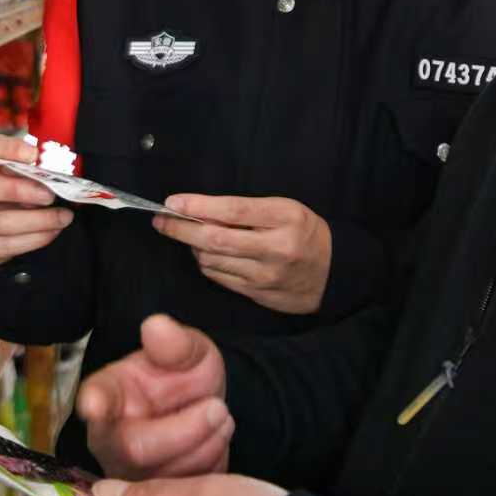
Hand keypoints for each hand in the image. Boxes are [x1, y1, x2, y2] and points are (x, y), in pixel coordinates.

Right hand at [0, 134, 72, 265]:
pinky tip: (51, 232)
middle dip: (19, 190)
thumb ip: (25, 167)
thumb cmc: (5, 189)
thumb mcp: (12, 170)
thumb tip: (48, 171)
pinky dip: (32, 239)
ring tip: (62, 217)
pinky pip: (3, 245)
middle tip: (49, 195)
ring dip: (35, 220)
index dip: (8, 149)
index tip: (33, 155)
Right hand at [79, 315, 231, 479]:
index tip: (95, 404)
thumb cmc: (181, 375)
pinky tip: (216, 438)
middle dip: (185, 430)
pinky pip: (185, 492)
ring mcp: (129, 471)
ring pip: (164, 475)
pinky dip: (212, 463)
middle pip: (136, 449)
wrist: (200, 405)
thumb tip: (156, 325)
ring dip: (205, 444)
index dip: (95, 404)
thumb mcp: (187, 350)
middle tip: (218, 407)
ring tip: (220, 417)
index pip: (96, 399)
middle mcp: (109, 437)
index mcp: (107, 393)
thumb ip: (173, 342)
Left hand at [154, 196, 332, 313]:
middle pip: (215, 238)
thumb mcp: (286, 209)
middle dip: (181, 228)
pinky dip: (206, 263)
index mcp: (285, 218)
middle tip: (160, 220)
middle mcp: (275, 248)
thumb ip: (247, 210)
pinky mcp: (257, 294)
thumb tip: (200, 210)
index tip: (173, 201)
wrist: (334, 273)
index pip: (233, 210)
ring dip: (192, 246)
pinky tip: (206, 253)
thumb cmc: (304, 233)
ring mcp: (265, 275)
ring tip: (188, 234)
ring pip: (212, 260)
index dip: (199, 205)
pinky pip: (219, 277)